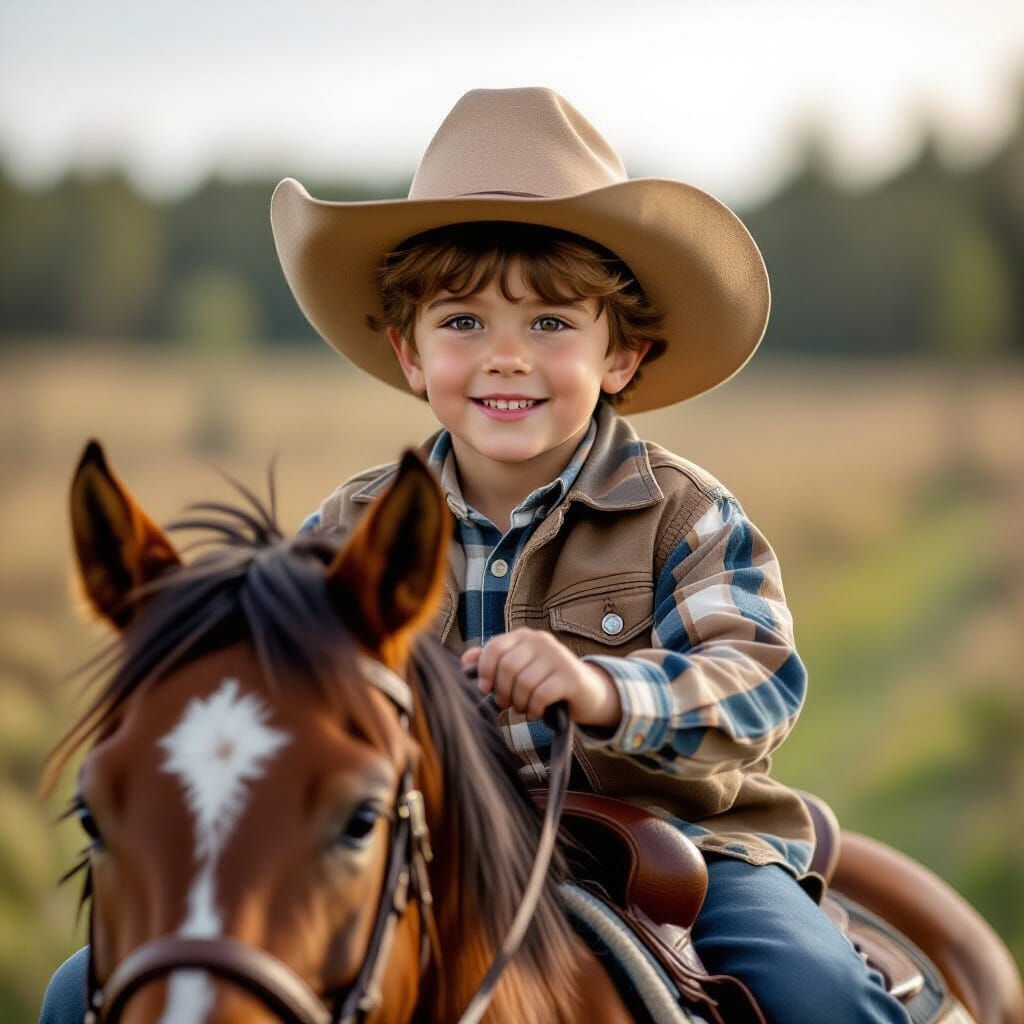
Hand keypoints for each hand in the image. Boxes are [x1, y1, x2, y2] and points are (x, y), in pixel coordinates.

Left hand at [461, 628, 621, 727]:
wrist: (587, 692)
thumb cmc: (545, 681)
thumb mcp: (519, 669)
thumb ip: (492, 662)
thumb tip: (465, 661)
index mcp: (524, 636)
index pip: (494, 647)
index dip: (484, 671)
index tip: (485, 690)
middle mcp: (541, 641)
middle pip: (507, 667)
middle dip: (503, 692)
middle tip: (508, 703)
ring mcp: (558, 656)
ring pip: (524, 683)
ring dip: (520, 703)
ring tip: (524, 708)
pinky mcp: (571, 676)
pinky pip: (541, 694)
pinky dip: (534, 709)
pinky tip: (536, 713)